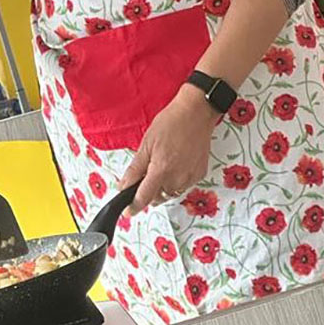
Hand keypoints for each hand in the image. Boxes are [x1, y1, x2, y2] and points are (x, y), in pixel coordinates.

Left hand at [119, 84, 219, 215]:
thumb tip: (123, 186)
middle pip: (158, 197)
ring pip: (171, 192)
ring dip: (163, 186)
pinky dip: (176, 179)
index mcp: (161, 169)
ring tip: (163, 163)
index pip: (144, 198)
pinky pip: (183, 185)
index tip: (129, 211)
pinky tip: (176, 163)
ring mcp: (190, 177)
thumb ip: (135, 169)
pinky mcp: (200, 174)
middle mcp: (177, 177)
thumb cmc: (171, 122)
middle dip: (149, 190)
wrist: (196, 113)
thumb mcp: (147, 143)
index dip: (134, 206)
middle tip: (148, 172)